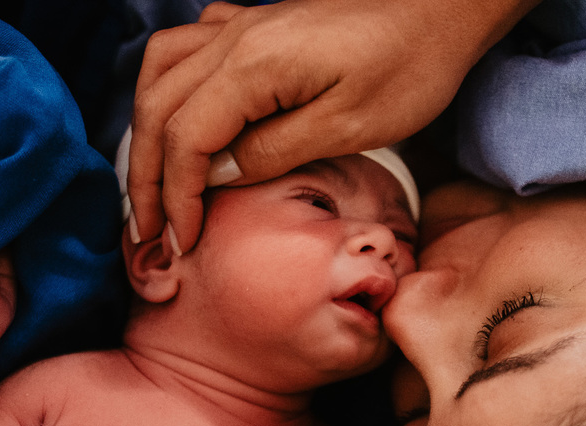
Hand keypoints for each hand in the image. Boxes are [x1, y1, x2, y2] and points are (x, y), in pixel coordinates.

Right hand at [128, 0, 539, 250]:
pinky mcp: (256, 26)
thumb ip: (273, 153)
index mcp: (253, 64)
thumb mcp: (348, 127)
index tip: (181, 243)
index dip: (175, 198)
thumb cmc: (409, 67)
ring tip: (152, 182)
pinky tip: (181, 116)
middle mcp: (234, 37)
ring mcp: (241, 25)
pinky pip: (187, 47)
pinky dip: (168, 87)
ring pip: (159, 72)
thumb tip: (215, 177)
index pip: (185, 138)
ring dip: (147, 130)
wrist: (441, 9)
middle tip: (146, 232)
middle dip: (144, 177)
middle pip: (156, 108)